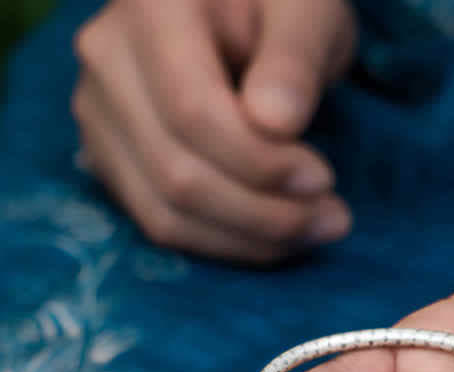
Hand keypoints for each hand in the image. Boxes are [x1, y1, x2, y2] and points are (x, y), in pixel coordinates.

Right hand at [71, 0, 355, 260]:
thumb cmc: (280, 3)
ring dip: (249, 240)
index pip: (194, 115)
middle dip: (265, 215)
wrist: (238, 9)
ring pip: (166, 214)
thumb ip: (293, 59)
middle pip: (177, 176)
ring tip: (316, 230)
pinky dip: (225, 244)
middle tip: (333, 220)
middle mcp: (106, 62)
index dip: (261, 165)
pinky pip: (162, 224)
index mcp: (150, 9)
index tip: (324, 180)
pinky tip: (277, 238)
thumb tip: (275, 125)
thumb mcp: (306, 11)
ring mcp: (100, 115)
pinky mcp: (112, 158)